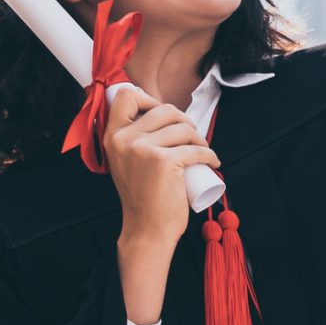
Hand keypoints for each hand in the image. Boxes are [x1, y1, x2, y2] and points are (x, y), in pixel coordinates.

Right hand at [103, 86, 219, 246]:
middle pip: (165, 109)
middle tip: (192, 138)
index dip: (150, 99)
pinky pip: (195, 149)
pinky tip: (213, 162)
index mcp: (112, 135)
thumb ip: (131, 139)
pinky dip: (210, 156)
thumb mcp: (126, 161)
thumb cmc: (142, 195)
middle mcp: (124, 139)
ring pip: (183, 128)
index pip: (127, 95)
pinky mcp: (164, 161)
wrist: (146, 229)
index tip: (165, 116)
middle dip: (185, 120)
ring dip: (200, 139)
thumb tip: (156, 111)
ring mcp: (143, 149)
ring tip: (202, 151)